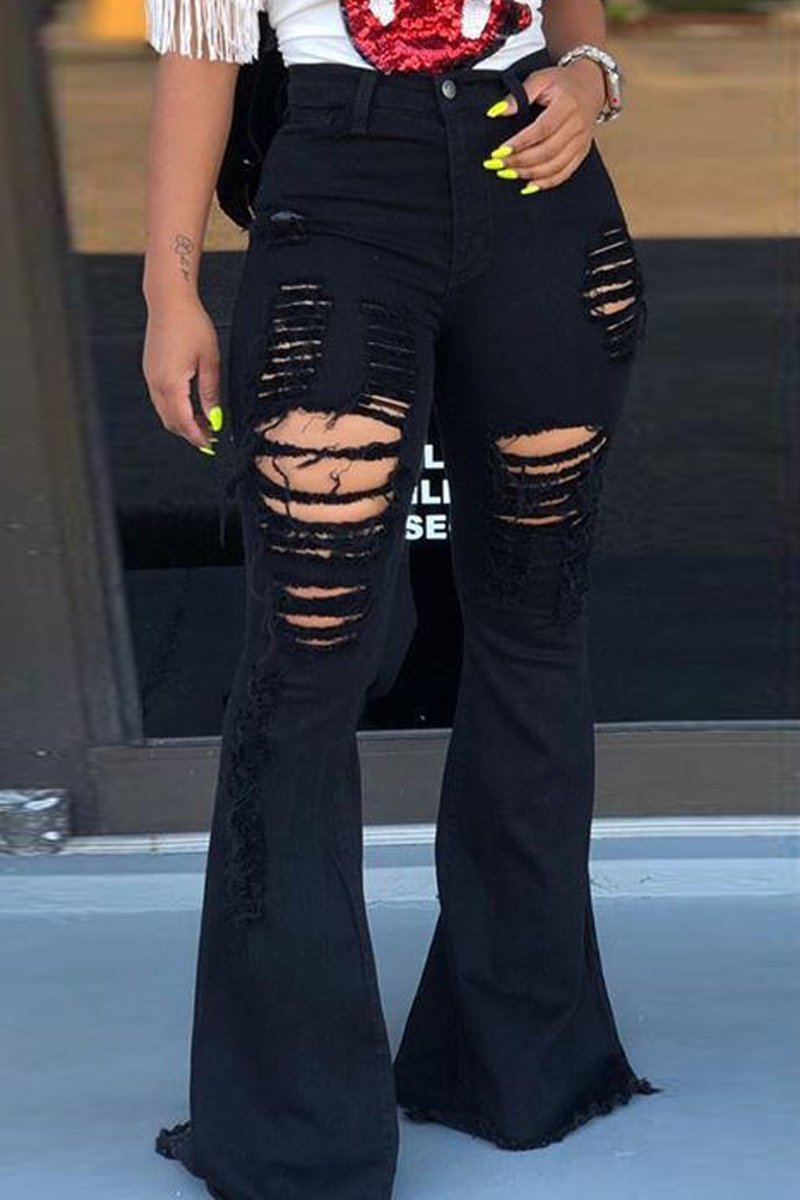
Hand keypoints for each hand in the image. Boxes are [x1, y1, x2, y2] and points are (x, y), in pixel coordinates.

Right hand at [143, 296, 222, 454]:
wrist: (169, 301)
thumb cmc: (191, 324)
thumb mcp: (210, 360)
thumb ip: (210, 392)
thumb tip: (214, 416)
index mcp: (171, 383)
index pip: (184, 421)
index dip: (198, 436)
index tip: (211, 445)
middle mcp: (156, 383)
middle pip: (171, 421)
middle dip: (189, 433)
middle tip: (210, 437)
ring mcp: (150, 376)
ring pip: (164, 411)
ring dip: (181, 421)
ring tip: (203, 422)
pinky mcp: (150, 370)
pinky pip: (160, 398)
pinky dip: (174, 408)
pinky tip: (190, 405)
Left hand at [484, 60, 606, 191]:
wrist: (591, 86)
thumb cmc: (562, 82)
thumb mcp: (541, 78)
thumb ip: (519, 95)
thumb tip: (495, 111)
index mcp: (567, 105)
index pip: (542, 129)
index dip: (520, 143)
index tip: (499, 151)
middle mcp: (577, 125)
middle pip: (547, 151)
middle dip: (520, 162)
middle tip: (498, 165)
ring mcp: (581, 141)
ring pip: (555, 166)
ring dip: (529, 174)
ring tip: (508, 174)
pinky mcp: (582, 152)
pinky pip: (565, 173)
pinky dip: (546, 183)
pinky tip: (528, 186)